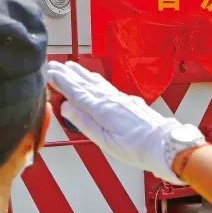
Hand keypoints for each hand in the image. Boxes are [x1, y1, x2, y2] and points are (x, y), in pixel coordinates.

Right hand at [46, 61, 199, 184]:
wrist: (164, 144)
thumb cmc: (136, 148)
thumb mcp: (105, 142)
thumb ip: (84, 123)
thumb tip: (65, 107)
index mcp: (101, 109)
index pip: (75, 91)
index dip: (61, 81)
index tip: (48, 72)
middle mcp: (109, 99)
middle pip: (83, 83)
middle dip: (67, 73)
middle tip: (52, 64)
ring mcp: (119, 97)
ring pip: (95, 81)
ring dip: (79, 73)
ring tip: (68, 66)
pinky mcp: (126, 100)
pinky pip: (104, 84)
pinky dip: (93, 78)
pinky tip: (92, 77)